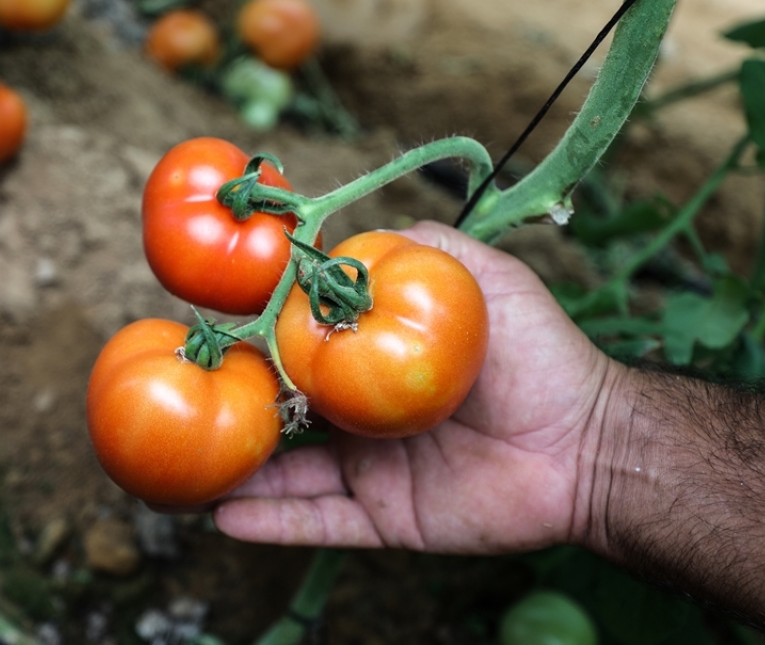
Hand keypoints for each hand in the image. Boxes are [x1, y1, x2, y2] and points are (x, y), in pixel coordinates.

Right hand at [214, 221, 621, 553]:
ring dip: (236, 471)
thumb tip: (341, 241)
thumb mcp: (480, 274)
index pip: (301, 347)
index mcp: (376, 359)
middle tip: (175, 400)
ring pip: (288, 472)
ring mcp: (370, 469)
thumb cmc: (539, 351)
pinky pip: (320, 523)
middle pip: (281, 412)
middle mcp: (363, 414)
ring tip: (178, 468)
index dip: (255, 338)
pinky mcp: (385, 517)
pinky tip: (225, 516)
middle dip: (230, 407)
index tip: (205, 328)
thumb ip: (414, 249)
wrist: (589, 442)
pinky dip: (273, 522)